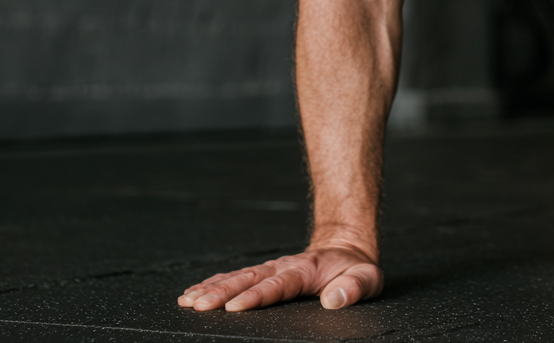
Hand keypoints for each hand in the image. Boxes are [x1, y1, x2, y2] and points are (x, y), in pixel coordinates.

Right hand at [177, 243, 382, 311]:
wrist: (346, 247)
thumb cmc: (354, 268)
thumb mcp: (366, 279)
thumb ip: (353, 288)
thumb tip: (334, 300)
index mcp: (304, 271)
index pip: (277, 286)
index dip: (255, 296)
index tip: (234, 307)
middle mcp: (282, 267)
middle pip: (248, 280)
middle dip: (222, 293)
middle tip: (197, 305)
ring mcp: (271, 269)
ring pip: (237, 277)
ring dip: (212, 288)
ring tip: (187, 300)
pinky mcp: (264, 273)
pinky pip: (235, 277)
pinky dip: (213, 283)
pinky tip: (194, 293)